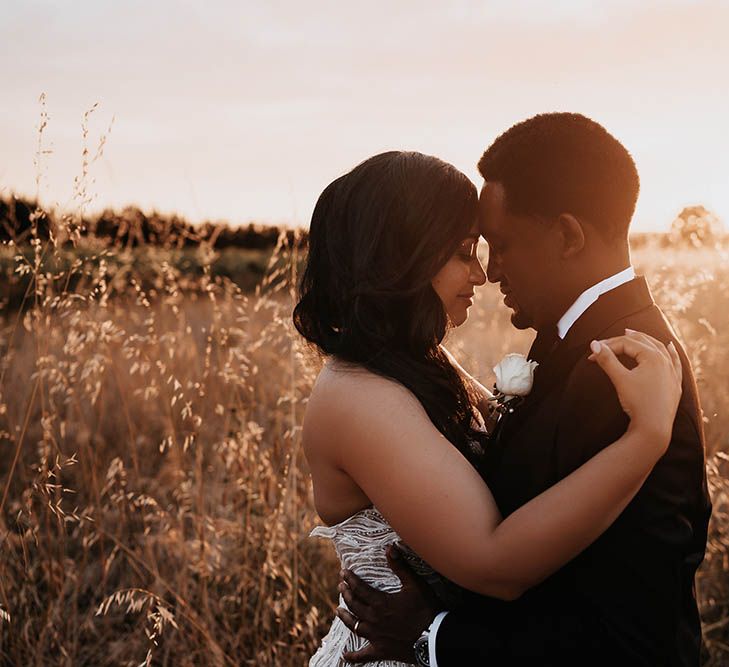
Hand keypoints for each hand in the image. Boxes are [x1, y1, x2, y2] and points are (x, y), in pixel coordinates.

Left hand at [336, 544, 440, 662]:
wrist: (434, 638)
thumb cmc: (426, 610)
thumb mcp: (414, 584)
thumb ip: (400, 566)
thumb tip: (390, 547)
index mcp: (380, 602)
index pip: (359, 588)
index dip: (350, 579)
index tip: (343, 572)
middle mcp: (373, 619)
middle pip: (354, 604)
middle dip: (346, 593)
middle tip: (341, 586)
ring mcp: (375, 636)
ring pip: (354, 625)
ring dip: (345, 617)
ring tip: (338, 610)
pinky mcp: (381, 650)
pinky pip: (363, 656)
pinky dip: (353, 657)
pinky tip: (345, 656)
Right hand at [588, 329, 681, 450]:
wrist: (653, 428)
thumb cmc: (637, 403)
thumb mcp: (619, 379)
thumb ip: (607, 360)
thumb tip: (593, 344)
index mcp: (653, 357)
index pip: (627, 343)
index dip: (607, 346)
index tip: (592, 354)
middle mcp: (665, 361)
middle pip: (643, 342)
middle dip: (624, 340)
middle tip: (609, 340)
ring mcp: (672, 372)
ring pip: (659, 348)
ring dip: (645, 340)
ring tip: (634, 334)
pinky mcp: (675, 383)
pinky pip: (675, 362)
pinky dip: (671, 352)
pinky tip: (669, 347)